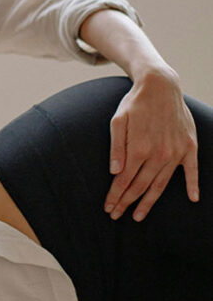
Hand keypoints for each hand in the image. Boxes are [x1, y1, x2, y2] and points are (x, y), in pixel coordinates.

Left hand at [106, 70, 198, 220]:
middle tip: (116, 215)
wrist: (161, 85)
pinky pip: (192, 170)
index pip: (124, 180)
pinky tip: (192, 199)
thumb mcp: (118, 120)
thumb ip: (116, 147)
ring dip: (149, 201)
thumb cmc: (135, 103)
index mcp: (139, 148)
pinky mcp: (189, 146)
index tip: (108, 208)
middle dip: (126, 202)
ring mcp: (176, 151)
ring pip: (161, 183)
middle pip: (140, 186)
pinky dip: (192, 184)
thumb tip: (115, 172)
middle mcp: (159, 154)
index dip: (115, 196)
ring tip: (138, 216)